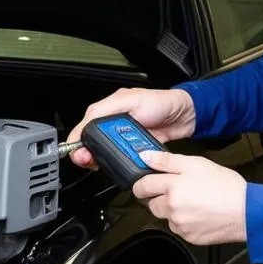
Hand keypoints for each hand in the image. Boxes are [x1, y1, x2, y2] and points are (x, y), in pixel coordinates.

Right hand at [66, 87, 196, 169]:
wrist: (184, 116)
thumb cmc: (162, 102)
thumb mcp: (131, 99)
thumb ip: (107, 109)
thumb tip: (88, 121)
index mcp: (110, 108)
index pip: (86, 125)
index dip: (79, 139)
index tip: (78, 151)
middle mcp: (115, 122)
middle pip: (92, 141)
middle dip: (87, 152)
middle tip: (87, 160)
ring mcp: (124, 136)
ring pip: (105, 151)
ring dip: (100, 158)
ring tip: (98, 163)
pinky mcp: (134, 147)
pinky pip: (120, 157)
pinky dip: (116, 162)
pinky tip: (114, 164)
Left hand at [132, 150, 246, 245]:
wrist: (247, 212)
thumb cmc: (226, 186)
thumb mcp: (196, 164)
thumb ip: (167, 160)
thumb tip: (146, 157)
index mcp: (172, 187)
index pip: (142, 186)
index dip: (141, 184)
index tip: (145, 183)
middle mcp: (172, 207)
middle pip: (151, 204)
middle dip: (160, 197)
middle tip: (178, 190)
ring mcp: (179, 224)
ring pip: (166, 216)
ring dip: (172, 210)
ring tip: (193, 202)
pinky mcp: (188, 237)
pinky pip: (178, 228)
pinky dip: (184, 222)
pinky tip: (199, 213)